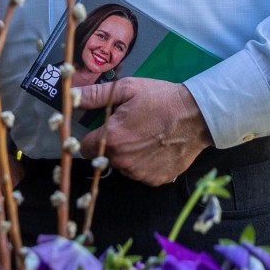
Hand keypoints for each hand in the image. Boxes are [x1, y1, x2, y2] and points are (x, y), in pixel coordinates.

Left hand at [71, 77, 211, 185]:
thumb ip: (96, 95)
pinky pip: (141, 174)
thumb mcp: (128, 89)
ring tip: (146, 136)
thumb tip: (72, 97)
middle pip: (105, 157)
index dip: (93, 137)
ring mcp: (140, 173)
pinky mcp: (156, 180)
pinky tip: (156, 148)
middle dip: (112, 144)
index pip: (85, 148)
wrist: (196, 116)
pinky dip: (145, 164)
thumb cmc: (161, 99)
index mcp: (112, 138)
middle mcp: (123, 161)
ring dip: (128, 156)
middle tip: (130, 127)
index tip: (104, 129)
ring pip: (123, 167)